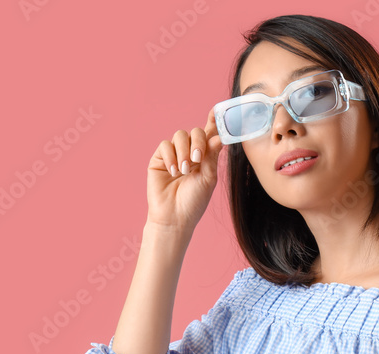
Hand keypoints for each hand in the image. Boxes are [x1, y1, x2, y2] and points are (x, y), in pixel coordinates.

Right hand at [146, 106, 224, 234]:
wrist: (174, 217)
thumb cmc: (194, 201)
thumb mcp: (208, 178)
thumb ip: (212, 156)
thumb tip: (219, 136)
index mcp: (205, 157)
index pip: (210, 135)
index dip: (214, 122)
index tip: (217, 111)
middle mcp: (190, 153)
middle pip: (195, 132)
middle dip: (198, 142)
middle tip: (197, 159)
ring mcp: (174, 155)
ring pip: (180, 136)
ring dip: (184, 151)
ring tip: (184, 171)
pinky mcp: (159, 159)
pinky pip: (165, 145)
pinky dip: (170, 156)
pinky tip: (173, 172)